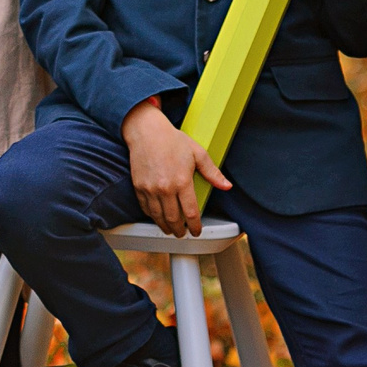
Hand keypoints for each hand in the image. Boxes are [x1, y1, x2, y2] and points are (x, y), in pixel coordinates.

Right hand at [121, 99, 226, 236]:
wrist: (146, 132)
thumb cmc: (172, 140)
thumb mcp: (197, 153)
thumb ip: (212, 172)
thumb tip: (226, 186)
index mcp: (182, 181)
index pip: (190, 212)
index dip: (195, 226)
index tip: (196, 231)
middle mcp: (166, 188)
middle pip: (174, 219)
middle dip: (180, 231)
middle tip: (183, 234)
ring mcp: (150, 189)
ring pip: (158, 216)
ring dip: (166, 227)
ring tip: (171, 230)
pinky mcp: (139, 187)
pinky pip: (146, 208)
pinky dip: (152, 216)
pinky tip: (157, 218)